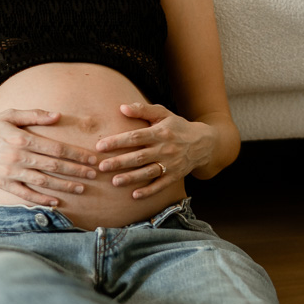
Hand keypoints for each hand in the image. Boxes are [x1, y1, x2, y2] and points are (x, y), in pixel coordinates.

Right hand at [0, 108, 97, 204]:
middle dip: (76, 170)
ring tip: (82, 188)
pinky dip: (42, 199)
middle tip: (93, 174)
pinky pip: (26, 194)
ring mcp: (10, 173)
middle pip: (54, 166)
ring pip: (43, 182)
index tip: (91, 158)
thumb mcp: (8, 115)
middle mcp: (17, 157)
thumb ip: (34, 115)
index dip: (76, 154)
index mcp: (21, 139)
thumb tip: (57, 115)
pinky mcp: (3, 184)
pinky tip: (56, 202)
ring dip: (64, 186)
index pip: (56, 148)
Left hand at [95, 102, 213, 198]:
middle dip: (119, 162)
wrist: (203, 143)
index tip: (100, 146)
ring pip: (147, 172)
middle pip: (138, 157)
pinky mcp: (174, 176)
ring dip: (131, 178)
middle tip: (101, 166)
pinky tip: (134, 195)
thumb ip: (143, 110)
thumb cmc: (177, 126)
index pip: (135, 137)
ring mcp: (170, 164)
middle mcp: (165, 149)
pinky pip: (160, 185)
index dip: (117, 142)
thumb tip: (122, 107)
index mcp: (160, 133)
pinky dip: (148, 191)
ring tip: (114, 181)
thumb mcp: (163, 113)